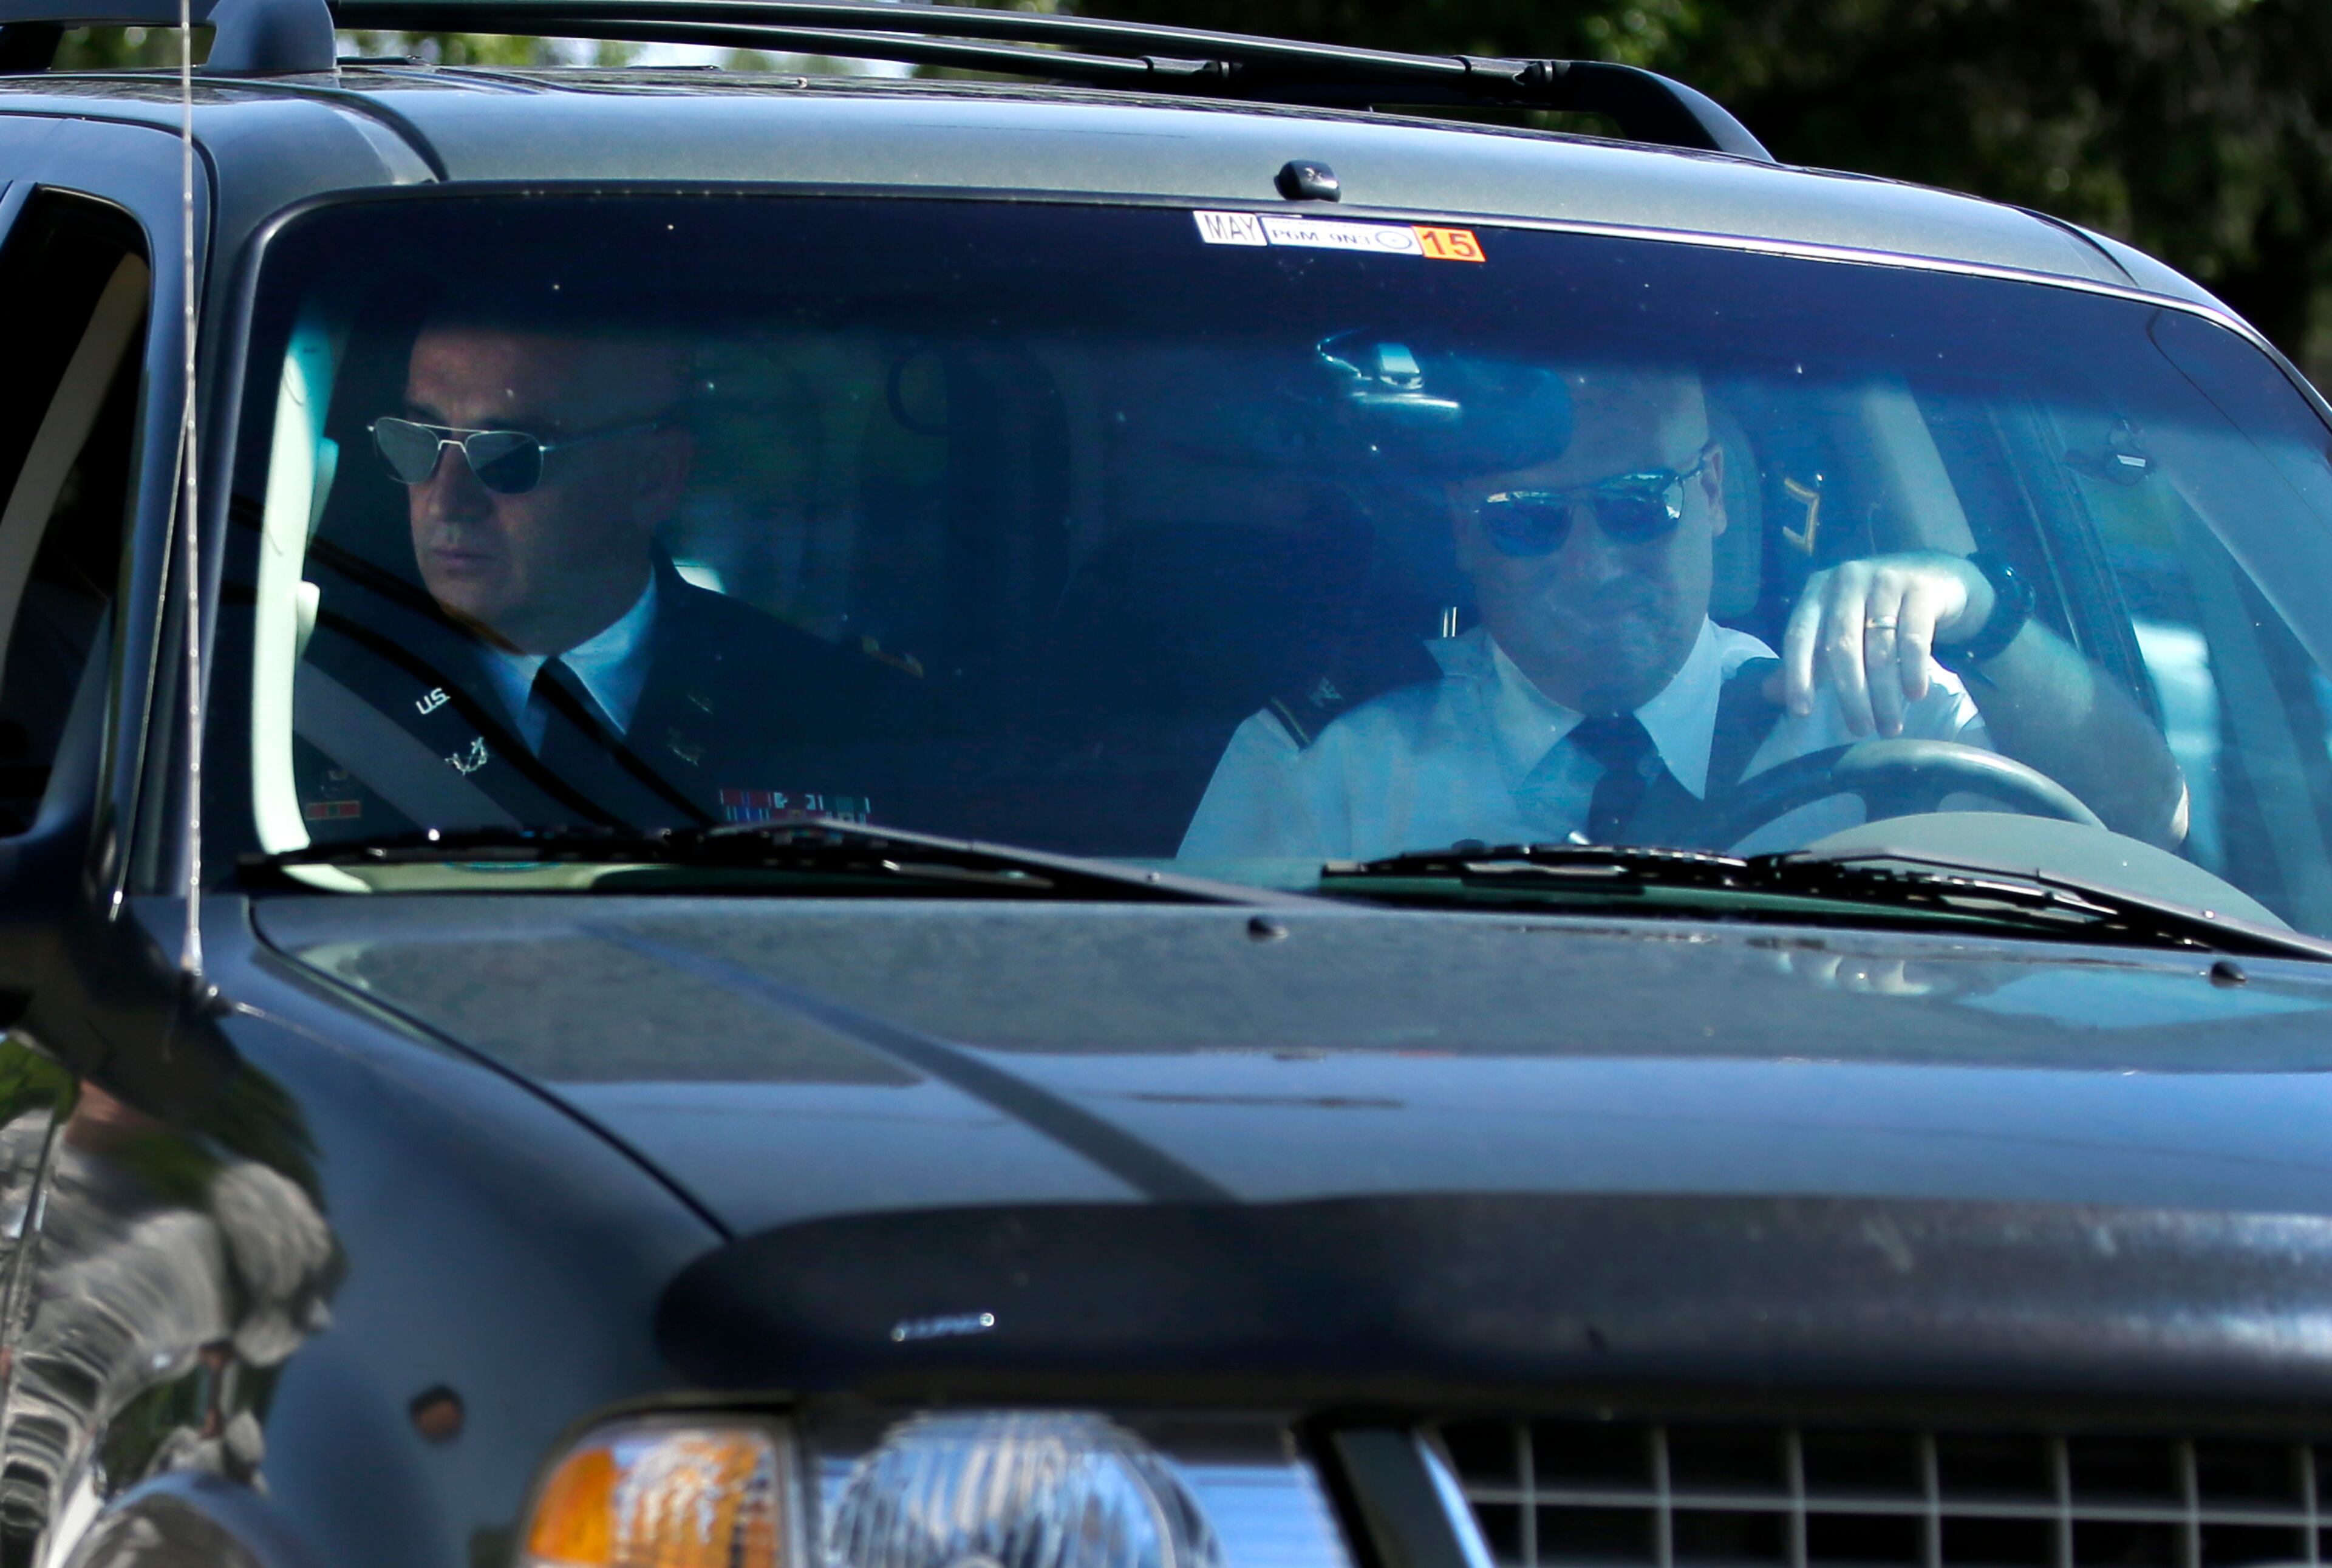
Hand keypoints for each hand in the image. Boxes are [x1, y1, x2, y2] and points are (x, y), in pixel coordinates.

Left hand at [1764, 551, 1995, 736]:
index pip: (1799, 635)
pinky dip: (1912, 669)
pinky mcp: (1921, 588)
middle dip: (1850, 693)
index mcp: (1818, 591)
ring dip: (1884, 692)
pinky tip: (1915, 695)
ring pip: (1879, 646)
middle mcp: (1847, 580)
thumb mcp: (1839, 628)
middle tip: (1859, 729)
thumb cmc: (1877, 609)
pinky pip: (1913, 636)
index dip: (1797, 675)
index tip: (1802, 713)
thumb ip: (1808, 659)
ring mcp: (1885, 579)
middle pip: (1841, 645)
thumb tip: (1770, 693)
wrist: (1937, 574)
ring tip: (1889, 725)